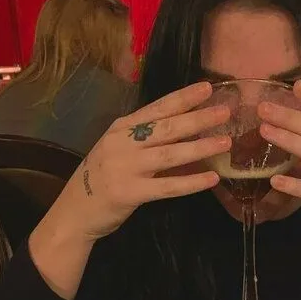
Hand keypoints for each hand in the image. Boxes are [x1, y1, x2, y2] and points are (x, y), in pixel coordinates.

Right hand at [54, 81, 230, 243]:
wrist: (74, 211)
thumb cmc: (101, 178)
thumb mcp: (119, 150)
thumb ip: (147, 140)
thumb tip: (188, 130)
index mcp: (121, 128)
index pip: (157, 108)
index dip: (183, 98)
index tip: (206, 88)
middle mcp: (123, 143)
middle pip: (167, 127)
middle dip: (198, 118)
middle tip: (225, 112)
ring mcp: (125, 167)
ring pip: (170, 154)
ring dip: (200, 148)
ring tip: (225, 142)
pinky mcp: (130, 192)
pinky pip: (167, 186)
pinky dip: (191, 182)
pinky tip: (211, 179)